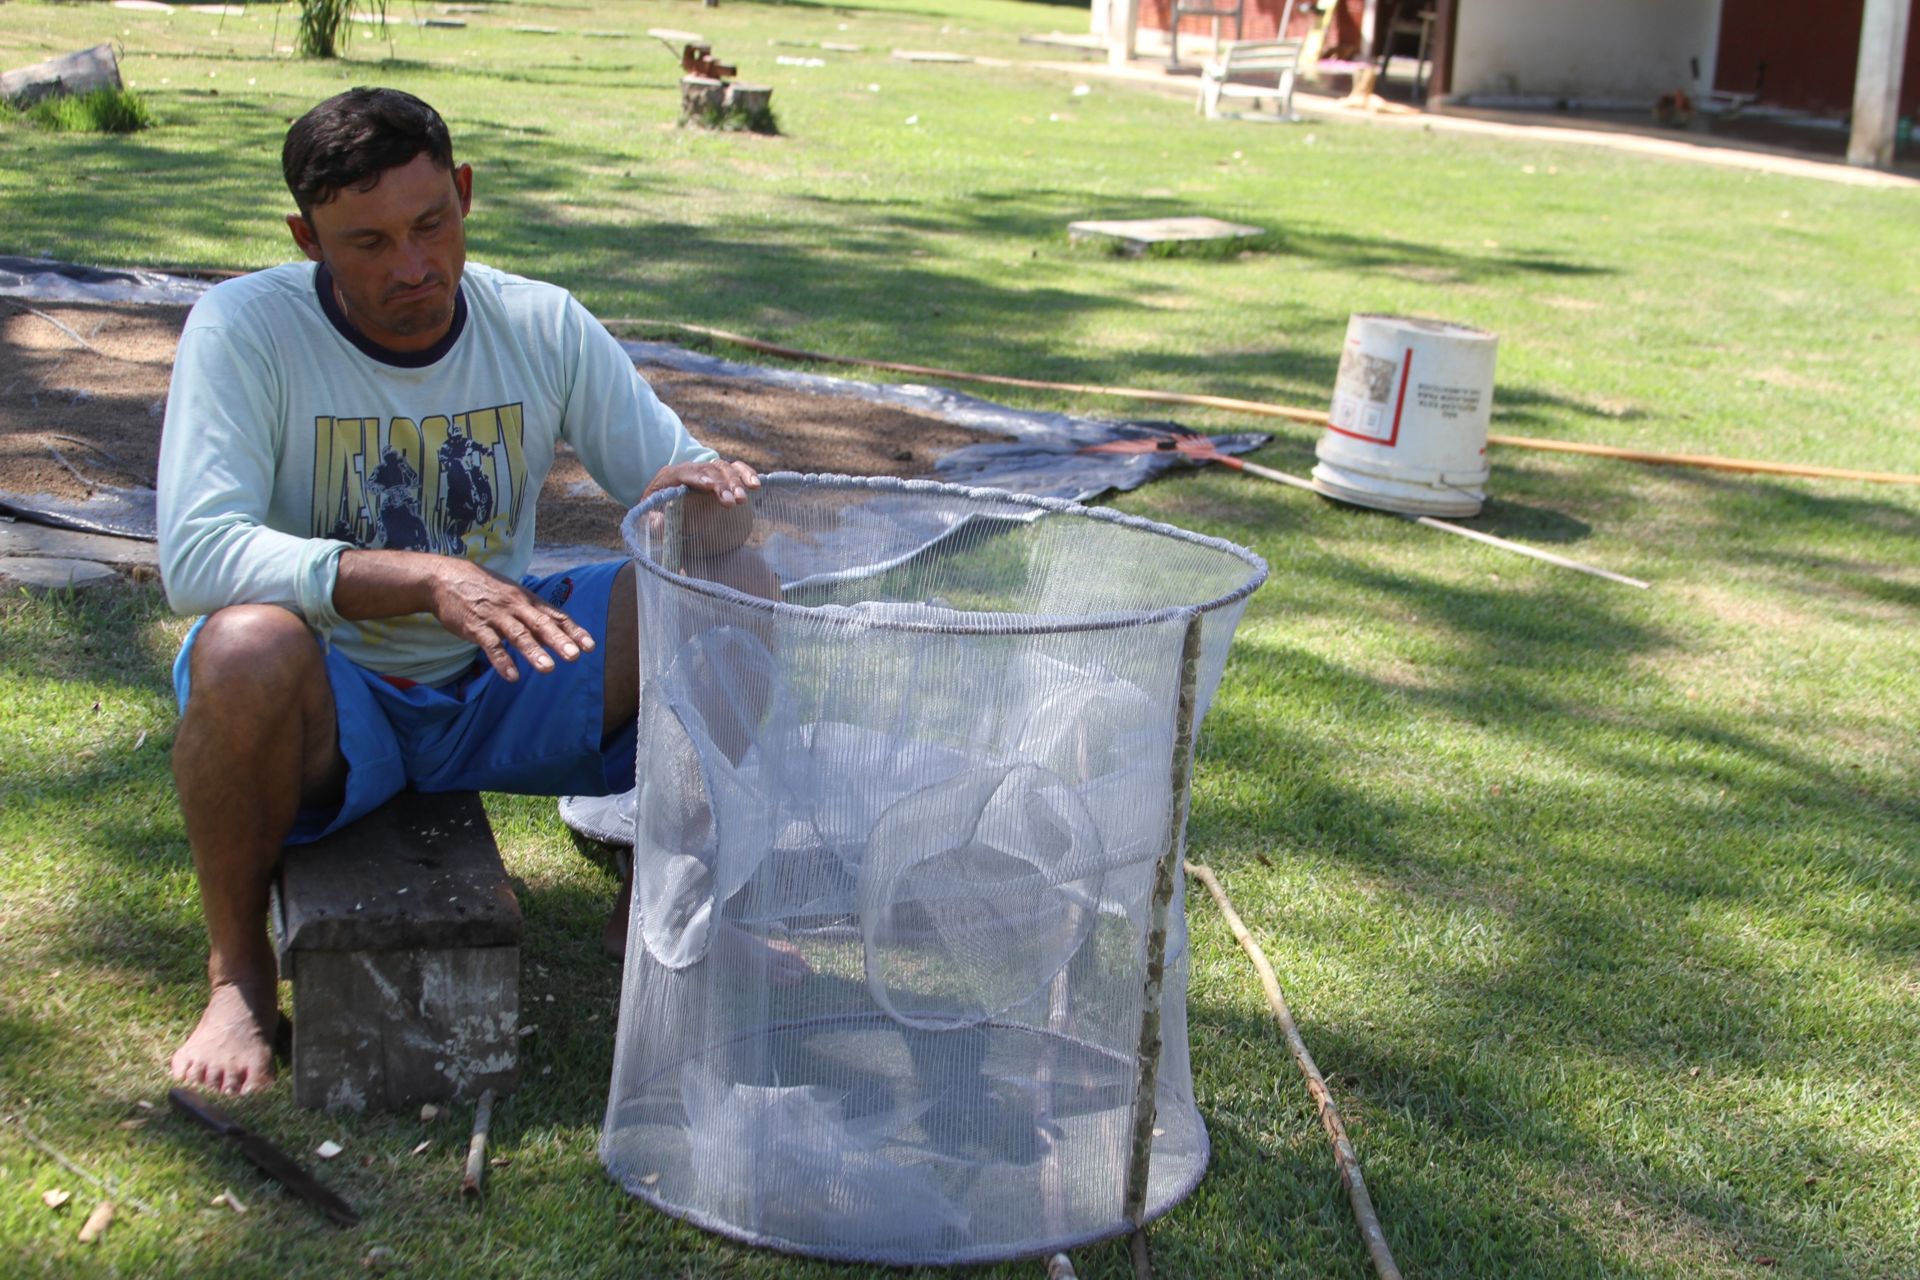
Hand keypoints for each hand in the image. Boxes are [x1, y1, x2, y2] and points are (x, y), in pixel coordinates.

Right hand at [426, 557, 595, 681]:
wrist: (445, 578)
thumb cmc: (485, 589)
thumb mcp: (514, 595)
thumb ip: (534, 613)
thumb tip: (559, 632)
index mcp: (528, 600)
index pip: (555, 616)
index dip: (573, 631)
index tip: (591, 646)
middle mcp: (516, 606)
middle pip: (541, 624)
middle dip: (559, 640)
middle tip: (575, 657)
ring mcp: (495, 616)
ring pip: (518, 634)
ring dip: (533, 652)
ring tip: (548, 669)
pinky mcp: (475, 626)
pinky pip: (490, 645)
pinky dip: (501, 660)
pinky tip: (511, 676)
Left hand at [645, 458, 759, 554]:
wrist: (667, 510)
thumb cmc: (659, 516)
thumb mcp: (652, 521)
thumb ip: (655, 523)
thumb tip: (661, 522)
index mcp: (669, 477)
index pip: (683, 472)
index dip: (698, 477)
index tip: (711, 486)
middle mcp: (690, 469)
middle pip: (708, 470)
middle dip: (721, 484)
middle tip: (732, 502)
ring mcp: (707, 470)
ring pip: (723, 468)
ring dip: (736, 481)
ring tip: (743, 500)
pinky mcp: (720, 475)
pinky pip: (735, 468)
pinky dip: (746, 473)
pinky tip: (756, 485)